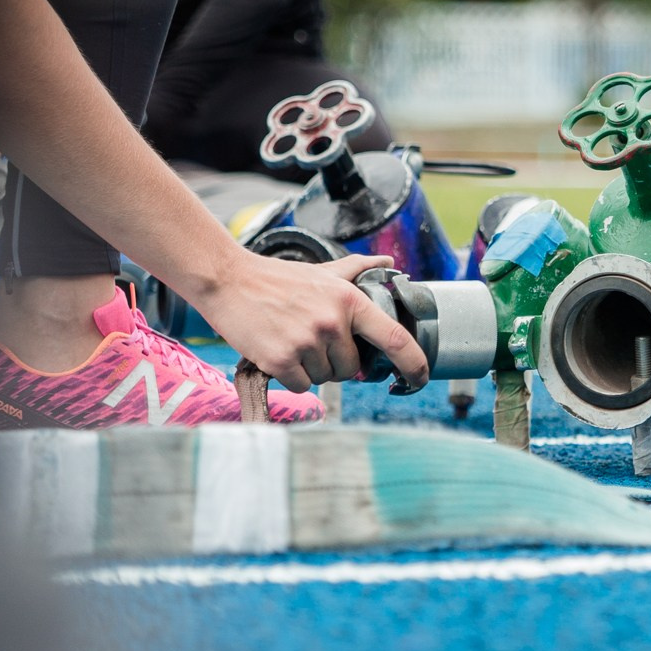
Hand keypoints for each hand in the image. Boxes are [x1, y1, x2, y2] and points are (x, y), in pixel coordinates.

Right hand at [193, 251, 427, 391]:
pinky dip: (292, 376)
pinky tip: (278, 351)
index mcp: (348, 300)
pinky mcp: (281, 360)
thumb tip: (391, 265)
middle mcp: (332, 322)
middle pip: (351, 367)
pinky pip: (301, 385)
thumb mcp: (323, 271)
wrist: (228, 280)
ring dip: (311, 368)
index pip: (393, 337)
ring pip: (325, 378)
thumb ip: (358, 271)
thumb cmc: (277, 278)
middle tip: (311, 339)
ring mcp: (306, 342)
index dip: (413, 361)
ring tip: (291, 339)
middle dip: (335, 361)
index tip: (422, 377)